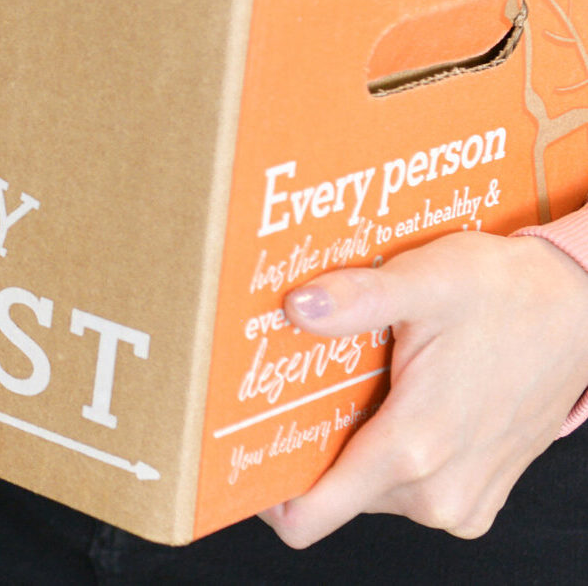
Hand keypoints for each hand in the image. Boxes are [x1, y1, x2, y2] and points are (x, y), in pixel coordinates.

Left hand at [259, 231, 587, 547]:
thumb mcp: (424, 280)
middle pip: (336, 491)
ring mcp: (460, 502)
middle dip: (315, 444)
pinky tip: (401, 394)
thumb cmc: (505, 294)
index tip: (244, 451)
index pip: (310, 516)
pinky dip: (395, 450)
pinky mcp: (478, 497)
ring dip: (357, 442)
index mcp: (412, 448)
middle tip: (309, 384)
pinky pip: (410, 488)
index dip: (267, 492)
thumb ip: (356, 297)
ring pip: (372, 488)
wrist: (579, 312)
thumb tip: (296, 307)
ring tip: (363, 379)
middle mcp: (435, 492)